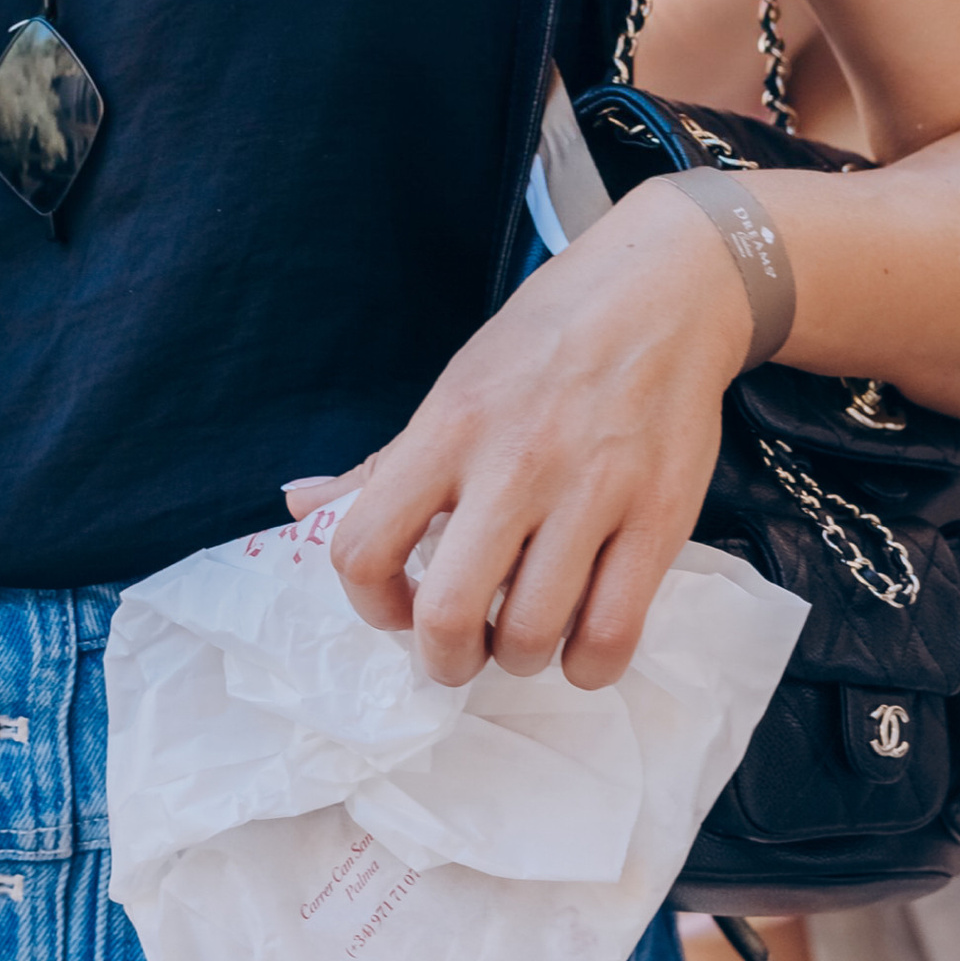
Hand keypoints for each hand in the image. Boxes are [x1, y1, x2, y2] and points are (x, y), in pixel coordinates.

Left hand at [283, 183, 743, 693]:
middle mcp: (512, 464)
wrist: (658, 295)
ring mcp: (591, 494)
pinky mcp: (659, 518)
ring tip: (524, 635)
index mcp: (447, 429)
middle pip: (448, 613)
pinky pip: (612, 635)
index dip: (368, 603)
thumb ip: (381, 464)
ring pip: (532, 635)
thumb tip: (299, 507)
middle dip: (445, 658)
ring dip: (519, 659)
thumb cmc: (542, 347)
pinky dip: (587, 665)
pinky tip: (579, 642)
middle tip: (461, 648)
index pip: (362, 547)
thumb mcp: (450, 389)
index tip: (398, 605)